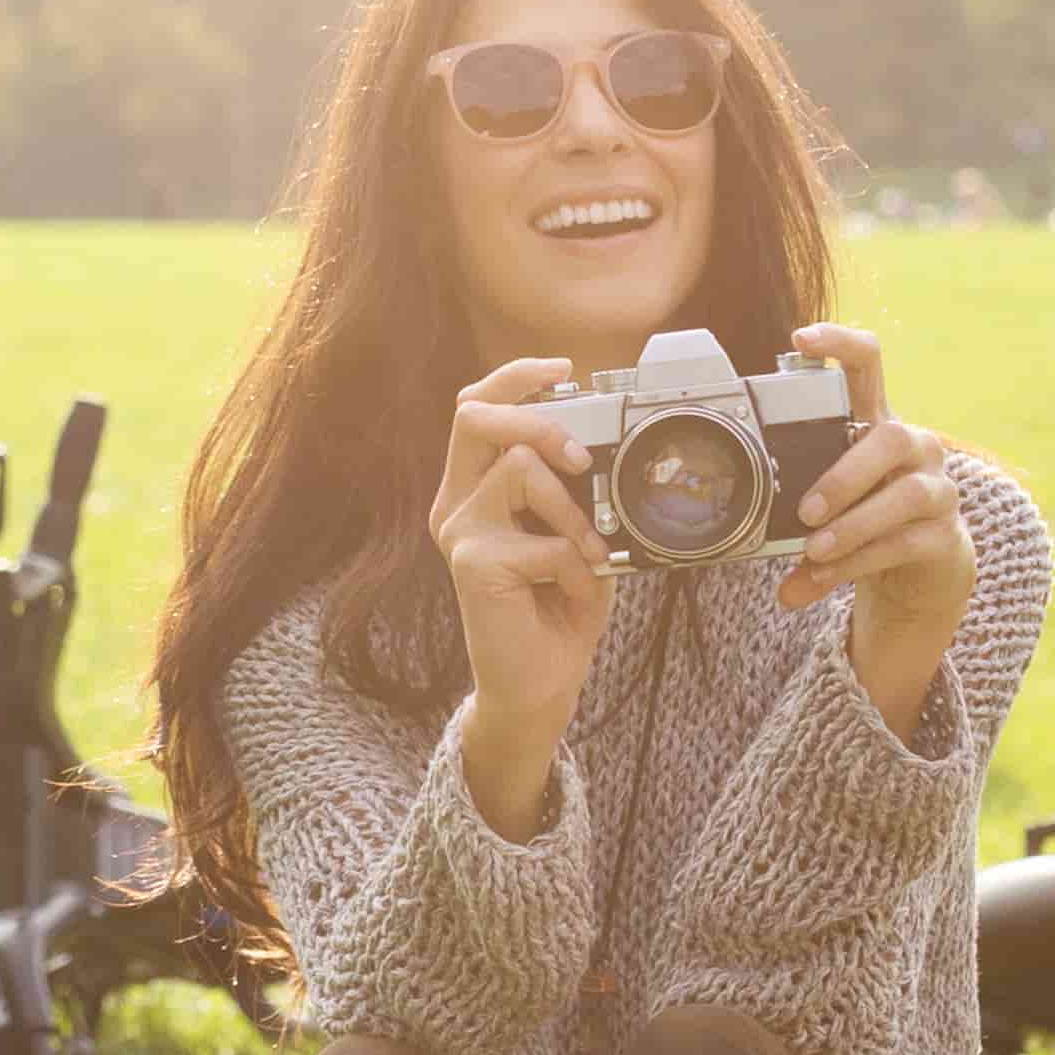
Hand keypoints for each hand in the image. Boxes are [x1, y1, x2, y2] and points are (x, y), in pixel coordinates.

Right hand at [432, 354, 610, 831]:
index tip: (562, 370)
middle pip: (477, 416)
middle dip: (539, 419)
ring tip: (588, 555)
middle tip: (581, 458)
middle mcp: (457, 504)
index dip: (515, 378)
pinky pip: (544, 536)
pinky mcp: (472, 562)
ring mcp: (459, 531)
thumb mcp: (574, 532)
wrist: (541, 683)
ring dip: (573, 512)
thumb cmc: (559, 606)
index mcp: (475, 489)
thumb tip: (597, 442)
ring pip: (521, 467)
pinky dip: (578, 564)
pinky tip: (576, 591)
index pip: (476, 408)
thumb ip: (572, 487)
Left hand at [765, 324, 979, 743]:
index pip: (868, 363)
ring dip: (852, 526)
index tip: (800, 338)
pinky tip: (826, 574)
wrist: (924, 565)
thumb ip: (795, 496)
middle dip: (844, 475)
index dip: (839, 342)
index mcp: (876, 421)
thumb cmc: (867, 514)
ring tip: (814, 551)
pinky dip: (859, 562)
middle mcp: (913, 446)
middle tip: (806, 511)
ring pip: (902, 496)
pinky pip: (904, 543)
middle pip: (889, 439)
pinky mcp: (942, 533)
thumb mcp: (833, 493)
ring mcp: (936, 488)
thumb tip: (738, 523)